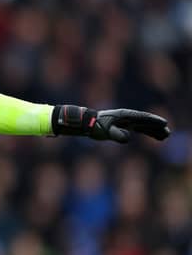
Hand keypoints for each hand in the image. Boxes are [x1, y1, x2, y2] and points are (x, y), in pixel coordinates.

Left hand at [52, 105, 169, 142]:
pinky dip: (147, 132)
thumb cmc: (95, 126)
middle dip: (156, 127)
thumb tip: (128, 138)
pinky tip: (154, 136)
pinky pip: (138, 128)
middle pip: (145, 122)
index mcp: (123, 115)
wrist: (86, 123)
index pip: (141, 118)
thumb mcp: (105, 131)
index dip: (153, 121)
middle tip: (168, 132)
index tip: (163, 123)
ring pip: (143, 125)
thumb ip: (117, 134)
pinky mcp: (123, 126)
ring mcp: (125, 121)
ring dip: (154, 130)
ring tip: (165, 136)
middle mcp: (126, 117)